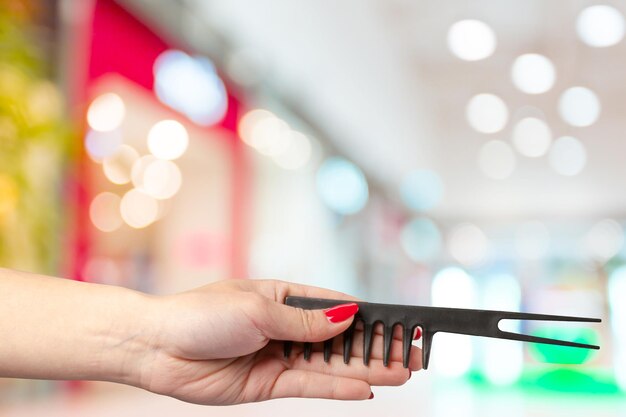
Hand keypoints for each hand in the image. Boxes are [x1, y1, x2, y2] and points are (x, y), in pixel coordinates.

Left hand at [135, 279, 421, 404]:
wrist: (158, 347)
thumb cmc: (202, 314)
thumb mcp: (258, 309)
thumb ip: (305, 321)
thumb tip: (348, 317)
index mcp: (282, 297)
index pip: (334, 305)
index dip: (367, 315)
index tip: (398, 322)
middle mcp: (285, 327)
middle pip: (339, 338)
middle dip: (375, 345)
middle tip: (413, 353)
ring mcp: (279, 356)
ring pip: (330, 364)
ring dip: (365, 369)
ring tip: (402, 371)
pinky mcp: (269, 384)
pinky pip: (311, 385)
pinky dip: (338, 387)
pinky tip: (365, 388)